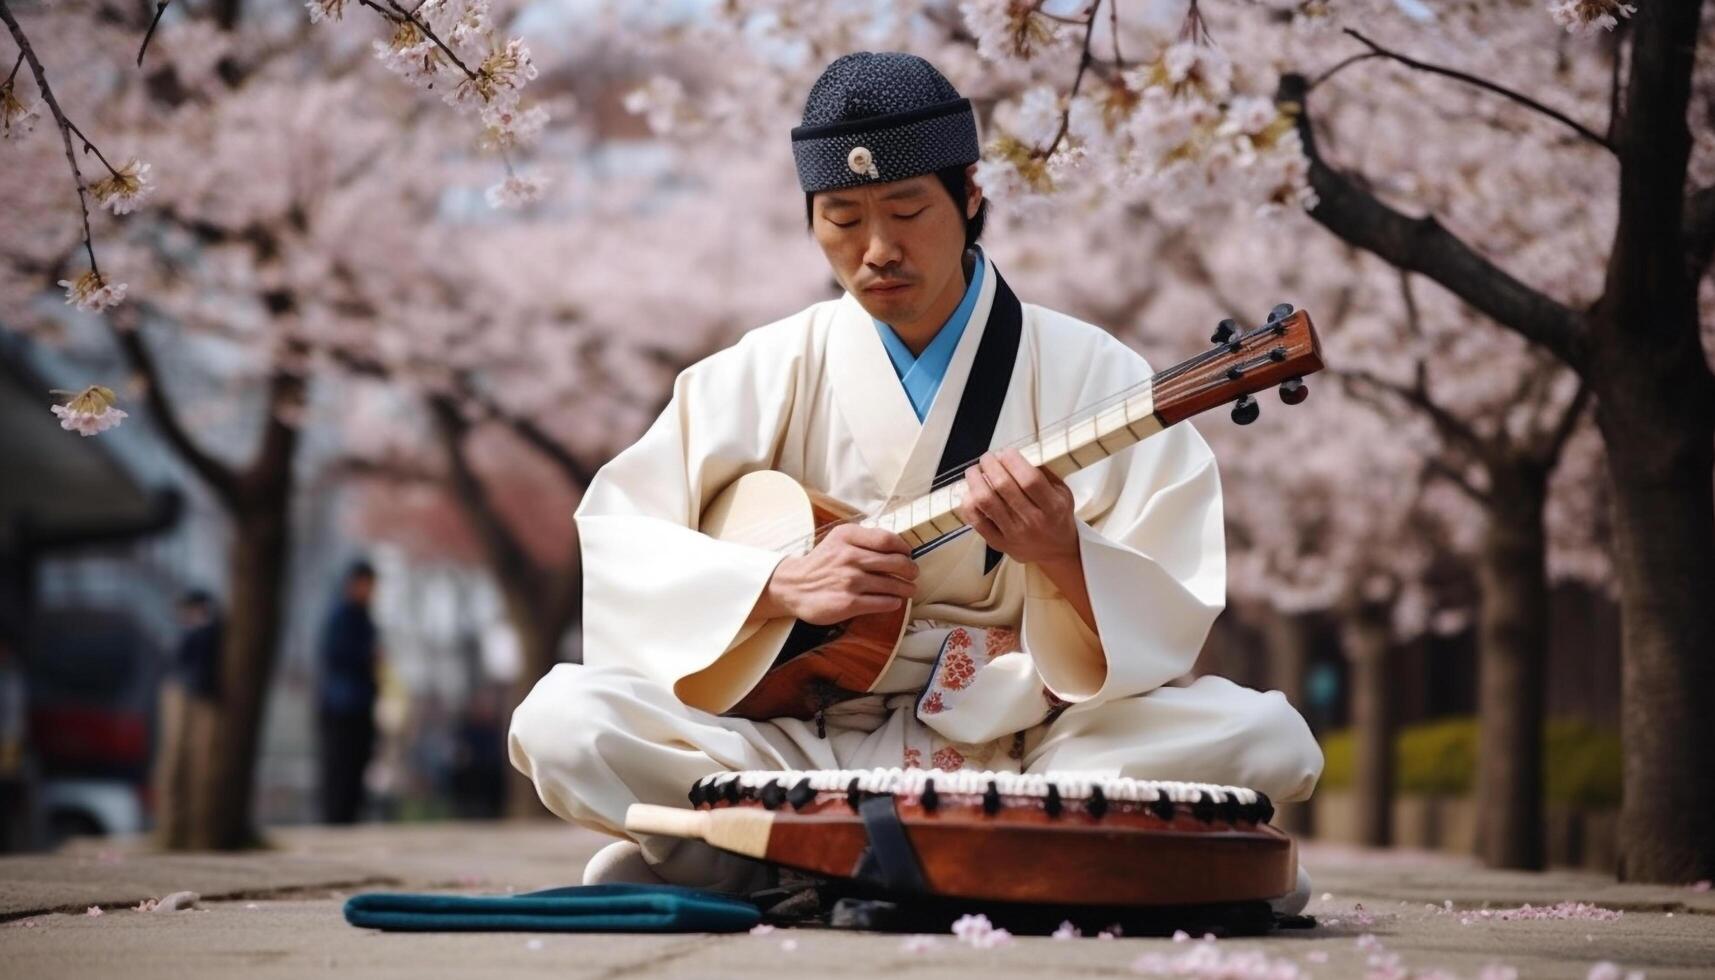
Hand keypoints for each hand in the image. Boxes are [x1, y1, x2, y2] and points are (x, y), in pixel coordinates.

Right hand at [755, 524, 917, 624]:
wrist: (793, 586)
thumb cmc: (821, 563)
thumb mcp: (838, 540)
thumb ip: (863, 539)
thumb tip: (896, 545)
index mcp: (847, 537)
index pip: (888, 540)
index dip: (904, 548)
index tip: (908, 554)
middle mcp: (849, 557)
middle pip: (896, 562)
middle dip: (910, 570)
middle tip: (913, 574)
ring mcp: (849, 581)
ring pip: (892, 585)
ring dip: (906, 588)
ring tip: (909, 590)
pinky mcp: (849, 603)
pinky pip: (882, 603)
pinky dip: (893, 602)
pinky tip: (894, 602)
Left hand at [955, 448, 1078, 565]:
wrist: (1056, 551)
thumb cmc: (1057, 515)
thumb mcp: (1062, 493)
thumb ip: (1044, 472)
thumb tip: (1015, 453)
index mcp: (1052, 507)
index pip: (1029, 479)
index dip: (1013, 460)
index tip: (1006, 452)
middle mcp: (1033, 521)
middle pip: (1003, 486)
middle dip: (990, 464)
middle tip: (987, 458)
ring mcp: (1013, 534)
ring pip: (985, 501)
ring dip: (975, 480)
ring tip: (975, 471)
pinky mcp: (997, 543)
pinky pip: (975, 520)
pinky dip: (968, 502)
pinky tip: (971, 492)